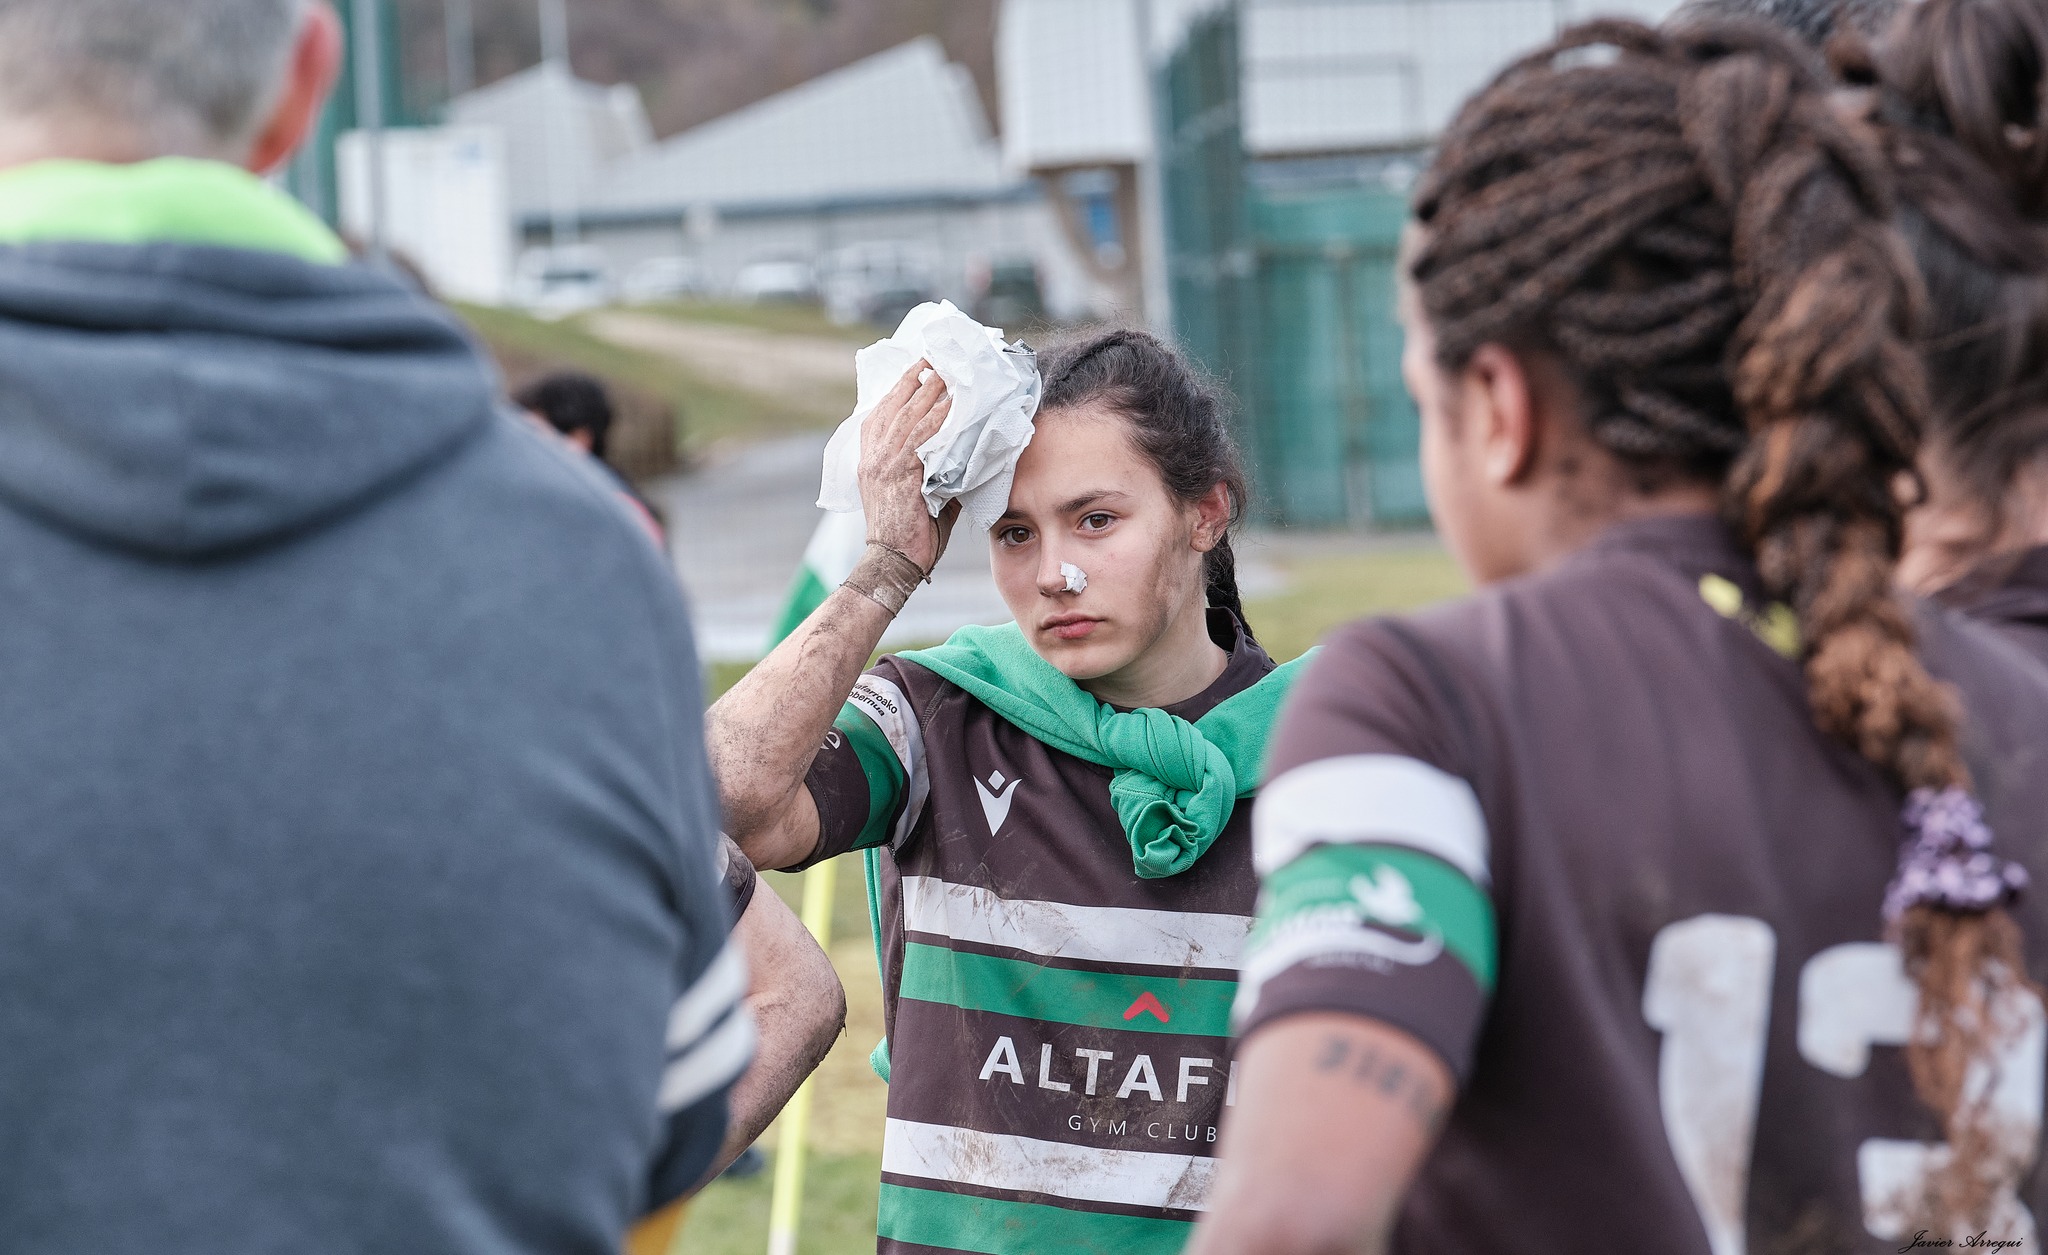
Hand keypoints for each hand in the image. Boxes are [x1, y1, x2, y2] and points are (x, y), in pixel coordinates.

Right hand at [858, 362, 953, 572]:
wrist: (891, 563)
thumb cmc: (907, 535)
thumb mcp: (914, 495)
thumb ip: (932, 472)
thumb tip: (962, 457)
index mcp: (869, 460)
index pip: (879, 413)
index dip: (897, 388)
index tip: (915, 369)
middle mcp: (873, 457)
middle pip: (893, 406)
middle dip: (915, 378)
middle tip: (934, 358)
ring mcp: (884, 465)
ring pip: (908, 416)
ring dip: (929, 391)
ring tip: (946, 371)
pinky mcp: (902, 475)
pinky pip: (922, 439)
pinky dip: (937, 419)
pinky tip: (952, 405)